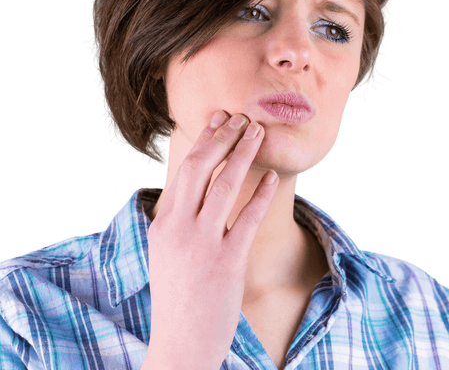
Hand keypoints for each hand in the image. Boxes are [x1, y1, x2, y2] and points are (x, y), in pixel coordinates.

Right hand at [145, 111, 277, 369]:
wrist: (180, 344)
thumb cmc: (175, 295)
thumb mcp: (164, 250)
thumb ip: (176, 218)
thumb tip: (193, 190)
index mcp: (163, 222)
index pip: (183, 170)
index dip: (203, 141)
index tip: (218, 121)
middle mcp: (180, 227)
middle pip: (200, 168)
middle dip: (222, 138)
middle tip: (241, 118)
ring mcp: (203, 244)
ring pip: (224, 186)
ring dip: (243, 155)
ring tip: (259, 134)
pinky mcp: (228, 262)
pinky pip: (247, 218)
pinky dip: (261, 194)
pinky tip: (271, 178)